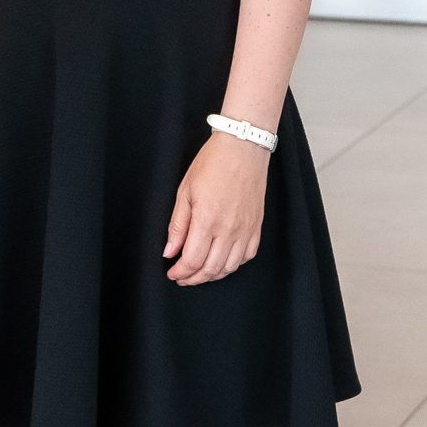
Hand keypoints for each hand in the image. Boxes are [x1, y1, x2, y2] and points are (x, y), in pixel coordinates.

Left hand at [164, 132, 268, 284]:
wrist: (243, 148)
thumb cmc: (212, 163)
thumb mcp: (185, 191)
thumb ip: (177, 225)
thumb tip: (170, 251)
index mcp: (207, 219)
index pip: (192, 260)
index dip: (180, 272)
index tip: (173, 273)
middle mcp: (229, 229)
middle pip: (210, 269)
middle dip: (193, 278)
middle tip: (183, 277)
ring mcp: (245, 229)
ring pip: (229, 267)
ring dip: (212, 275)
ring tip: (199, 272)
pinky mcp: (256, 226)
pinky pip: (246, 256)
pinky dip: (233, 265)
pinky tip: (222, 260)